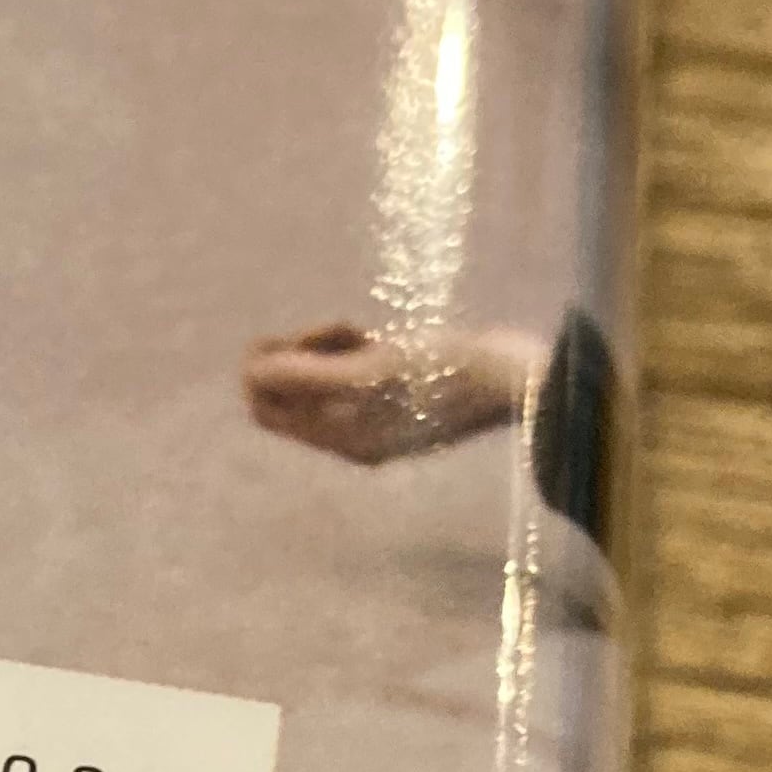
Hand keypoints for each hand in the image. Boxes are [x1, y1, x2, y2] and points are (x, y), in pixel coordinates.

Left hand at [241, 323, 545, 466]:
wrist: (521, 378)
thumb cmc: (448, 374)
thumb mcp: (373, 370)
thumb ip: (308, 373)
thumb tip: (251, 371)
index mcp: (342, 440)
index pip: (267, 411)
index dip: (262, 371)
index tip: (283, 340)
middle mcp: (353, 436)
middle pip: (289, 393)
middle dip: (296, 355)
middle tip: (328, 331)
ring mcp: (376, 414)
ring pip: (320, 376)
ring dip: (326, 345)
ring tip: (359, 330)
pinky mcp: (398, 390)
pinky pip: (351, 369)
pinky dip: (352, 347)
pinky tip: (374, 334)